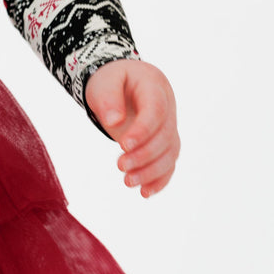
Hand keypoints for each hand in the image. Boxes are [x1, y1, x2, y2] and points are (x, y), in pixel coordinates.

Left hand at [84, 58, 179, 198]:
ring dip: (151, 171)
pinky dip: (159, 179)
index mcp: (155, 86)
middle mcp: (168, 107)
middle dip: (144, 154)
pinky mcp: (163, 142)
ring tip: (128, 182)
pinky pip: (168, 163)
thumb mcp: (104, 82)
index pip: (156, 110)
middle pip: (165, 135)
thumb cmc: (111, 80)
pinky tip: (144, 193)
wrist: (121, 83)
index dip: (143, 130)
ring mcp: (168, 125)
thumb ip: (108, 99)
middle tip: (120, 166)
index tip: (123, 145)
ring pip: (170, 152)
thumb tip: (114, 122)